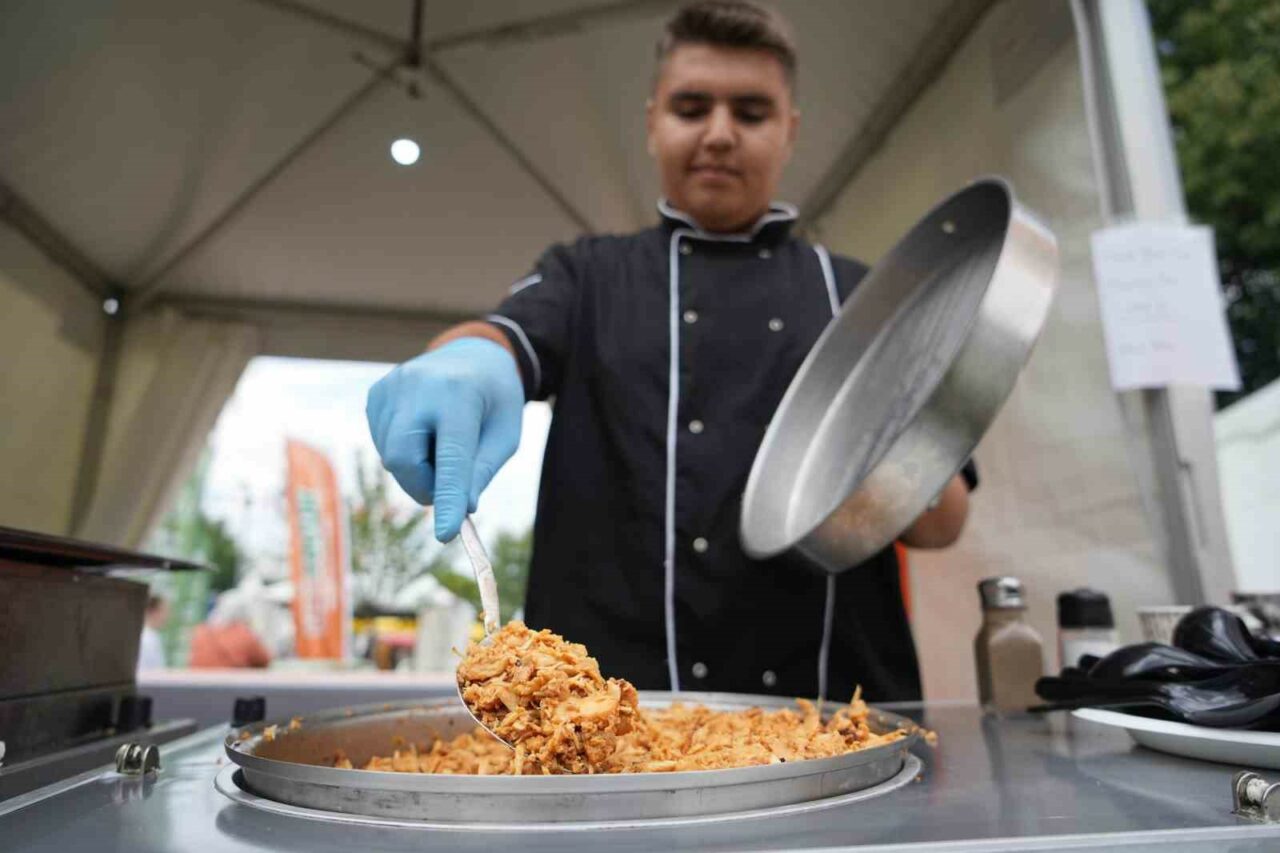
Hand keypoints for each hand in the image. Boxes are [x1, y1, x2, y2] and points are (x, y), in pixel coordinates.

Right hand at [366, 338, 523, 540]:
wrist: (472, 354)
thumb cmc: (494, 400)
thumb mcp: (506, 434)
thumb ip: (482, 470)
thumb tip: (461, 508)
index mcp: (459, 394)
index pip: (451, 456)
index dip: (447, 497)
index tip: (446, 535)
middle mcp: (418, 386)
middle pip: (403, 459)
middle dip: (424, 486)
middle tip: (449, 489)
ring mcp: (391, 387)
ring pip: (391, 457)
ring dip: (418, 469)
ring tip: (443, 442)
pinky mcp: (376, 394)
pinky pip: (383, 443)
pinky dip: (405, 454)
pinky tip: (425, 432)